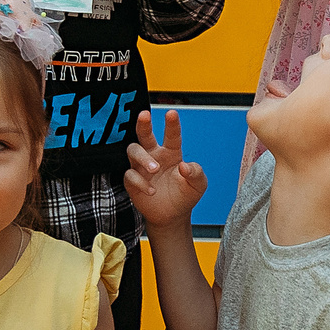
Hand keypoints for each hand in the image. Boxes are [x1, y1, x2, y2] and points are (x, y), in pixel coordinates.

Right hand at [123, 108, 207, 228]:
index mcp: (172, 153)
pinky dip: (140, 182)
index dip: (172, 124)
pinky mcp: (133, 181)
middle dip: (143, 124)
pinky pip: (130, 175)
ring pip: (134, 151)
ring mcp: (142, 168)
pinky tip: (151, 191)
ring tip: (154, 169)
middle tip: (144, 115)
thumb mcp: (198, 185)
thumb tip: (184, 166)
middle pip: (145, 135)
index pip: (172, 135)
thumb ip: (196, 173)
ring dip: (143, 157)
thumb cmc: (185, 196)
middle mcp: (155, 156)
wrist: (173, 216)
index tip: (171, 113)